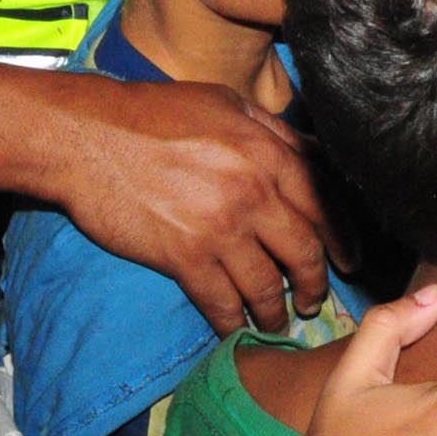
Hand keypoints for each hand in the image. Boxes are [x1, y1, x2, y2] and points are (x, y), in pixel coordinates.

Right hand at [51, 77, 333, 326]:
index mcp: (268, 153)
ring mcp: (220, 228)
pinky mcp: (184, 257)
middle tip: (316, 300)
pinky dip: (233, 323)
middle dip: (316, 283)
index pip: (324, 204)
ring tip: (279, 324)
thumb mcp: (227, 104)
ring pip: (267, 285)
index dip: (342, 238)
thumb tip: (316, 156)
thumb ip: (276, 132)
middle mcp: (254, 193)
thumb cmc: (155, 113)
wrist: (88, 136)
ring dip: (277, 312)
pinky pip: (221, 302)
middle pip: (304, 251)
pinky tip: (237, 331)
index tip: (348, 260)